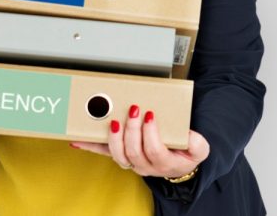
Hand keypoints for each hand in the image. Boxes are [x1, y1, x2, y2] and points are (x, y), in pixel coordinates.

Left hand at [71, 105, 208, 177]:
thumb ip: (197, 142)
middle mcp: (146, 166)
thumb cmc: (186, 152)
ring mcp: (131, 162)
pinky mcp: (120, 155)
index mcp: (165, 163)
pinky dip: (89, 147)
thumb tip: (187, 133)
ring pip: (118, 155)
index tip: (151, 115)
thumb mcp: (199, 148)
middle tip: (133, 110)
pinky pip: (103, 153)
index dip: (150, 134)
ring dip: (113, 138)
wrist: (179, 162)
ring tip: (113, 122)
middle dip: (132, 130)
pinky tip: (77, 141)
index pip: (155, 151)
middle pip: (133, 152)